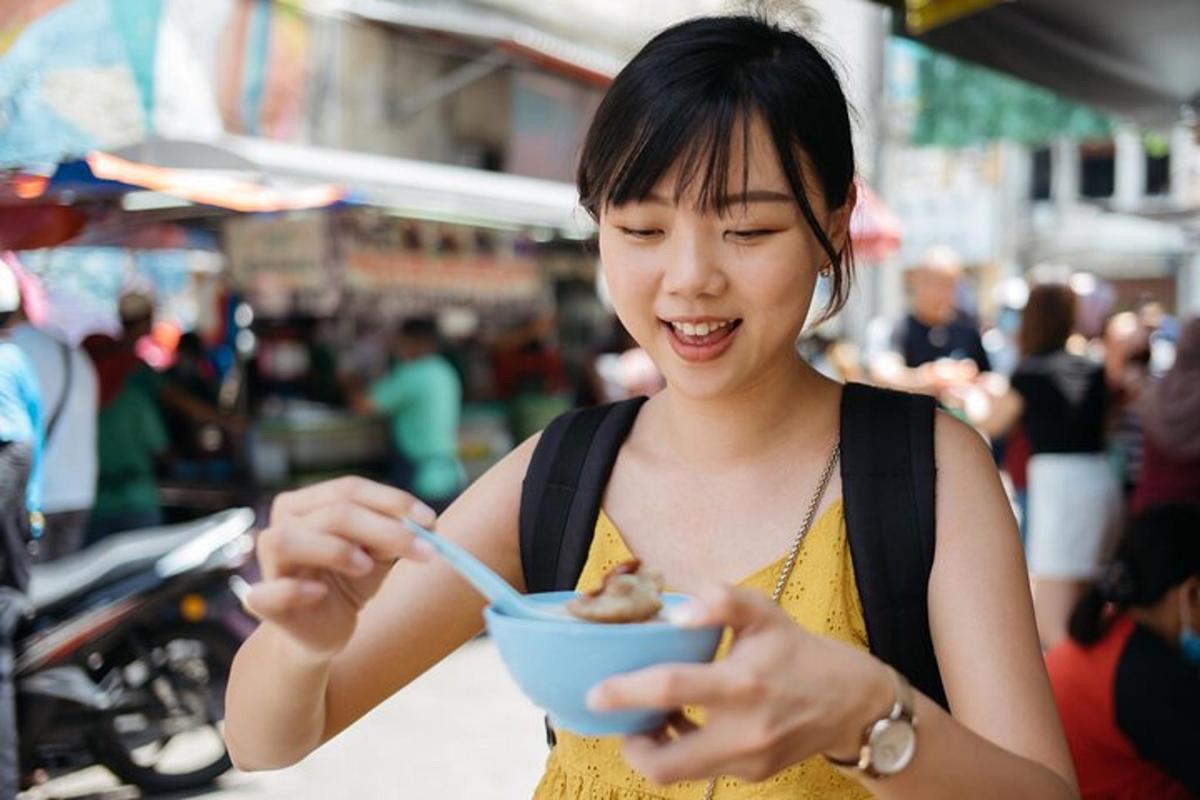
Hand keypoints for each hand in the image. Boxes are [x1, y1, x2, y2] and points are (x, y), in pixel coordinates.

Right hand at [244, 477, 437, 661]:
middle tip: (424, 550)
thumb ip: (394, 534)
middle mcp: (282, 525)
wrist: (324, 631)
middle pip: (333, 512)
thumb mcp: (378, 554)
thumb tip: (423, 523)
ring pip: (289, 539)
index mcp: (306, 504)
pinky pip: (268, 592)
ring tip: (366, 566)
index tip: (431, 521)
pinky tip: (321, 592)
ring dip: (336, 549)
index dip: (392, 501)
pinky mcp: (262, 602)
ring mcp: (268, 564)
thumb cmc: (349, 581)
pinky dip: (295, 589)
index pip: (349, 488)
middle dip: (385, 529)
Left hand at [586, 585, 892, 784]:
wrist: (851, 703)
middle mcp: (743, 731)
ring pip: (678, 773)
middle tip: (617, 721)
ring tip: (651, 718)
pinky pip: (701, 770)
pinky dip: (684, 749)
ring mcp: (747, 761)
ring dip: (655, 748)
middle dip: (630, 747)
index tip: (596, 691)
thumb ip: (722, 600)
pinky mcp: (751, 776)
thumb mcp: (764, 613)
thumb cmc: (796, 650)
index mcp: (742, 683)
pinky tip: (686, 723)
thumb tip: (677, 613)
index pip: (671, 689)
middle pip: (665, 764)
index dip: (626, 693)